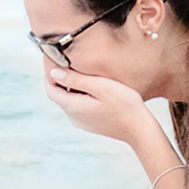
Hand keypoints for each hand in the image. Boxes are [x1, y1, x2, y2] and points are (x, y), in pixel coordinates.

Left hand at [38, 59, 162, 147]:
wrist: (140, 130)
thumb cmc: (125, 106)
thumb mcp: (101, 87)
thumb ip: (76, 80)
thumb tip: (54, 73)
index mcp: (73, 107)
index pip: (50, 88)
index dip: (48, 72)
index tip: (52, 58)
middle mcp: (74, 117)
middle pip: (58, 94)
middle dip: (58, 78)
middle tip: (64, 60)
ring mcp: (82, 122)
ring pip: (68, 100)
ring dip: (69, 86)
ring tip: (79, 70)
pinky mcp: (90, 124)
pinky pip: (78, 106)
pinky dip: (79, 94)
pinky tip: (91, 86)